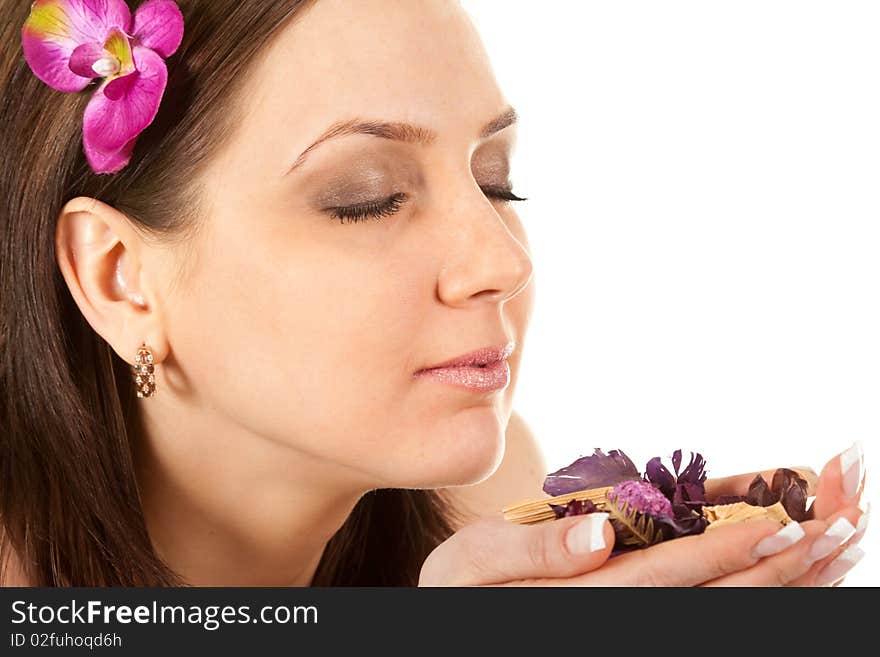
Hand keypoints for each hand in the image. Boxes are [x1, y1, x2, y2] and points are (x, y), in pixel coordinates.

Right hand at [421, 444, 867, 586]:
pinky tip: (801, 555)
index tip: (788, 524)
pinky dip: (766, 583)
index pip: (671, 576)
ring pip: (730, 605)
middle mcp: (627, 615)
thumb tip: (599, 536)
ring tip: (845, 532)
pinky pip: (713, 603)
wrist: (464, 610)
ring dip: (793, 575)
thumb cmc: (462, 588)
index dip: (729, 552)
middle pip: (721, 597)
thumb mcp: (473, 565)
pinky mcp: (643, 609)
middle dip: (787, 560)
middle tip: (846, 518)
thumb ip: (532, 550)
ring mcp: (641, 617)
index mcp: (587, 598)